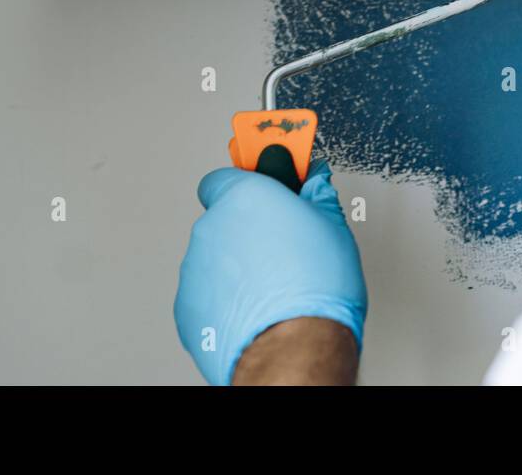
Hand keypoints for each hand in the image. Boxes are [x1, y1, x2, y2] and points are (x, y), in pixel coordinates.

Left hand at [174, 159, 366, 384]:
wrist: (295, 348)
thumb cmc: (315, 290)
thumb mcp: (333, 227)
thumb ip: (317, 195)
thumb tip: (315, 181)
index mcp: (245, 197)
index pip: (228, 174)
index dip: (247, 181)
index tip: (264, 179)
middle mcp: (212, 226)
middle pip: (224, 217)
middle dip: (247, 228)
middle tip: (279, 245)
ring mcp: (195, 268)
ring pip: (214, 258)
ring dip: (237, 266)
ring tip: (273, 285)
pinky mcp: (188, 307)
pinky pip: (206, 294)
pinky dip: (225, 300)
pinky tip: (256, 309)